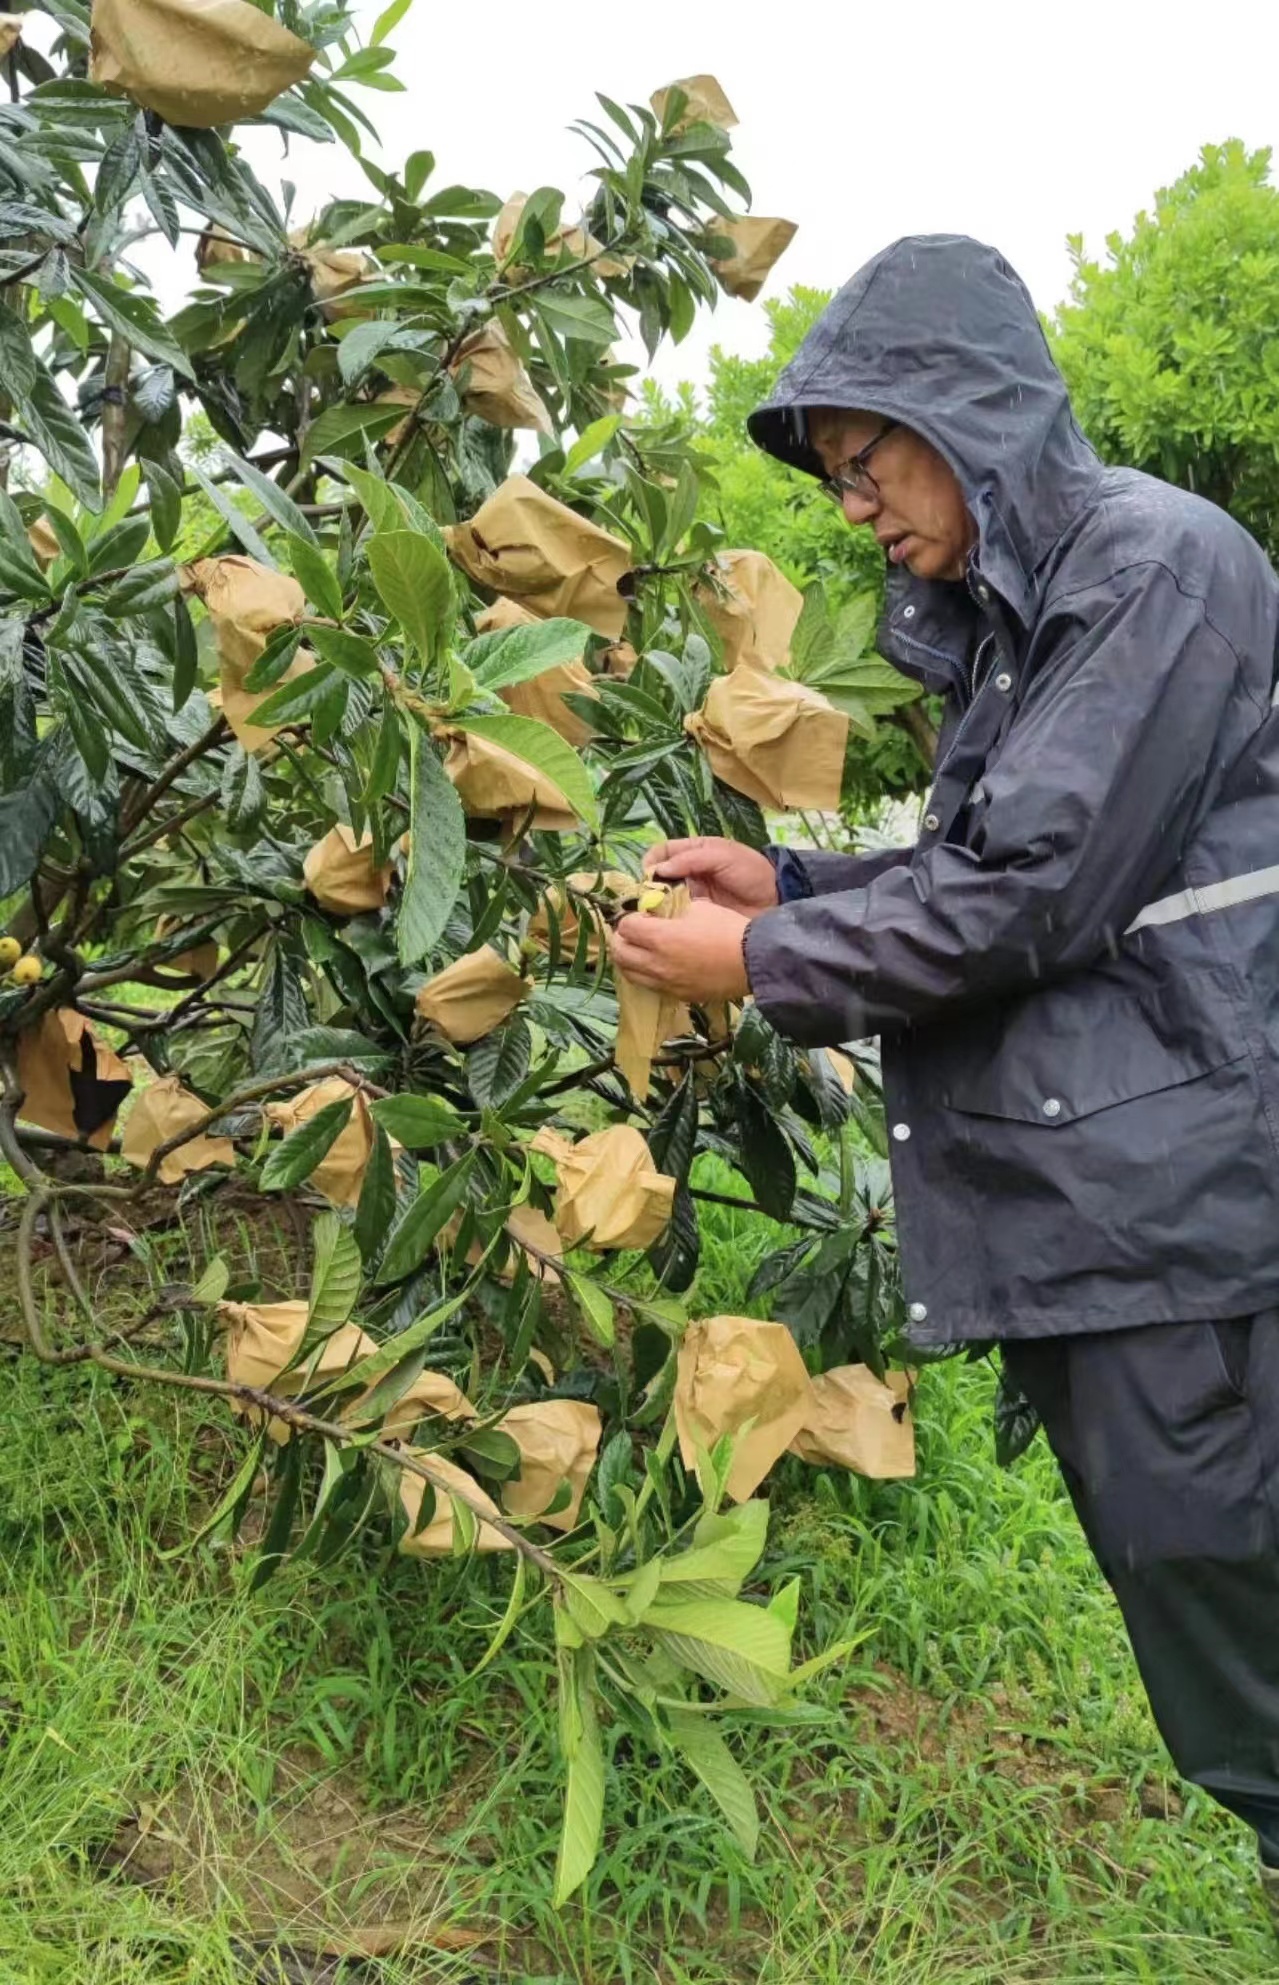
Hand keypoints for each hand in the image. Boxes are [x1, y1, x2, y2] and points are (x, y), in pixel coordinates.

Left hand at [611, 898, 750, 1003]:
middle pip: (620, 952)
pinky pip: (649, 986)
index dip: (629, 918)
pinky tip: (656, 965)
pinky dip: (645, 974)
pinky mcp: (677, 995)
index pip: (626, 927)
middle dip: (621, 939)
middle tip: (632, 931)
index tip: (639, 915)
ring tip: (639, 949)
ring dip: (628, 959)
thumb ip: (671, 910)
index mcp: (659, 938)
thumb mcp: (698, 908)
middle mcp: (656, 964)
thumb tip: (657, 911)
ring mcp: (665, 983)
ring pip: (629, 973)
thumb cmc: (727, 929)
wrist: (753, 961)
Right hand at [642, 836, 778, 918]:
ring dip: (656, 905)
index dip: (650, 862)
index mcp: (693, 851)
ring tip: (652, 915)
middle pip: (658, 877)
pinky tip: (664, 925)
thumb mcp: (724, 856)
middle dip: (649, 887)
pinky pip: (677, 915)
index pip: (662, 852)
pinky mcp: (697, 915)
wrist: (776, 900)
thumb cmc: (751, 871)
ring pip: (664, 897)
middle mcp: (688, 872)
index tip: (646, 877)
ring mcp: (692, 895)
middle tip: (645, 900)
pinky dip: (668, 919)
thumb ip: (692, 858)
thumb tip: (659, 869)